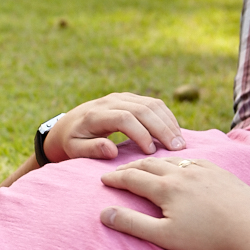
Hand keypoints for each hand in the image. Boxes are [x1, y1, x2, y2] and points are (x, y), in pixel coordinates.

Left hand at [43, 93, 185, 162]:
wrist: (69, 124)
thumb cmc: (72, 142)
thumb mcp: (75, 149)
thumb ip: (91, 150)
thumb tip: (111, 151)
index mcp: (95, 115)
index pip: (124, 119)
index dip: (140, 133)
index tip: (150, 152)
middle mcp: (110, 101)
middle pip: (142, 109)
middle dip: (161, 129)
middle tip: (176, 148)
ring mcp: (121, 97)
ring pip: (151, 104)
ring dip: (168, 122)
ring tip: (179, 142)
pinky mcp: (130, 98)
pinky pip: (153, 104)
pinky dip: (166, 117)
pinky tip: (174, 132)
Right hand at [99, 157, 249, 249]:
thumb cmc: (208, 238)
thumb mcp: (164, 236)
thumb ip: (132, 224)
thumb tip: (103, 214)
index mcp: (165, 188)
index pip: (132, 178)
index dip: (115, 178)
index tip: (102, 179)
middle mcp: (182, 173)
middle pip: (149, 164)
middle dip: (131, 167)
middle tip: (119, 171)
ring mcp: (203, 170)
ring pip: (171, 160)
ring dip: (153, 161)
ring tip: (145, 165)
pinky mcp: (220, 172)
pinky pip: (193, 160)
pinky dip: (178, 161)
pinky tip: (180, 166)